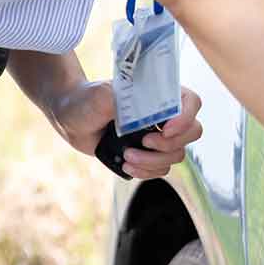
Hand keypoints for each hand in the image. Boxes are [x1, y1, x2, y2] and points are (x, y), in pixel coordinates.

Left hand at [48, 83, 203, 179]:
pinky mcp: (148, 153)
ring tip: (127, 156)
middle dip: (169, 144)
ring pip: (176, 155)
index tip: (165, 129)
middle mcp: (164, 114)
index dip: (186, 118)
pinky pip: (162, 168)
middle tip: (144, 142)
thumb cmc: (86, 100)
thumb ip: (114, 100)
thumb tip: (127, 109)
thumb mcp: (98, 96)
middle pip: (192, 132)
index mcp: (160, 94)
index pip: (191, 102)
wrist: (71, 119)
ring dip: (153, 161)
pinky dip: (147, 171)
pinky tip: (127, 165)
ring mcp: (158, 135)